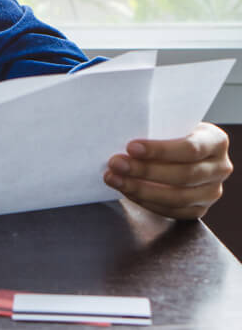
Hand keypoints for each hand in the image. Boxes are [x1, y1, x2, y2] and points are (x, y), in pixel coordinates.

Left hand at [104, 122, 232, 219]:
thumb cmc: (169, 133)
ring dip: (140, 189)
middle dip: (144, 171)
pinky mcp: (198, 209)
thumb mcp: (169, 124)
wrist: (177, 151)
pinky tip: (127, 191)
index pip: (190, 149)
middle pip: (183, 175)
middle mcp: (220, 168)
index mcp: (216, 141)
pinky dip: (146, 202)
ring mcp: (211, 191)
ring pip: (177, 197)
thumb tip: (122, 133)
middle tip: (116, 164)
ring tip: (114, 179)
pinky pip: (172, 211)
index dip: (160, 150)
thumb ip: (156, 129)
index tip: (131, 147)